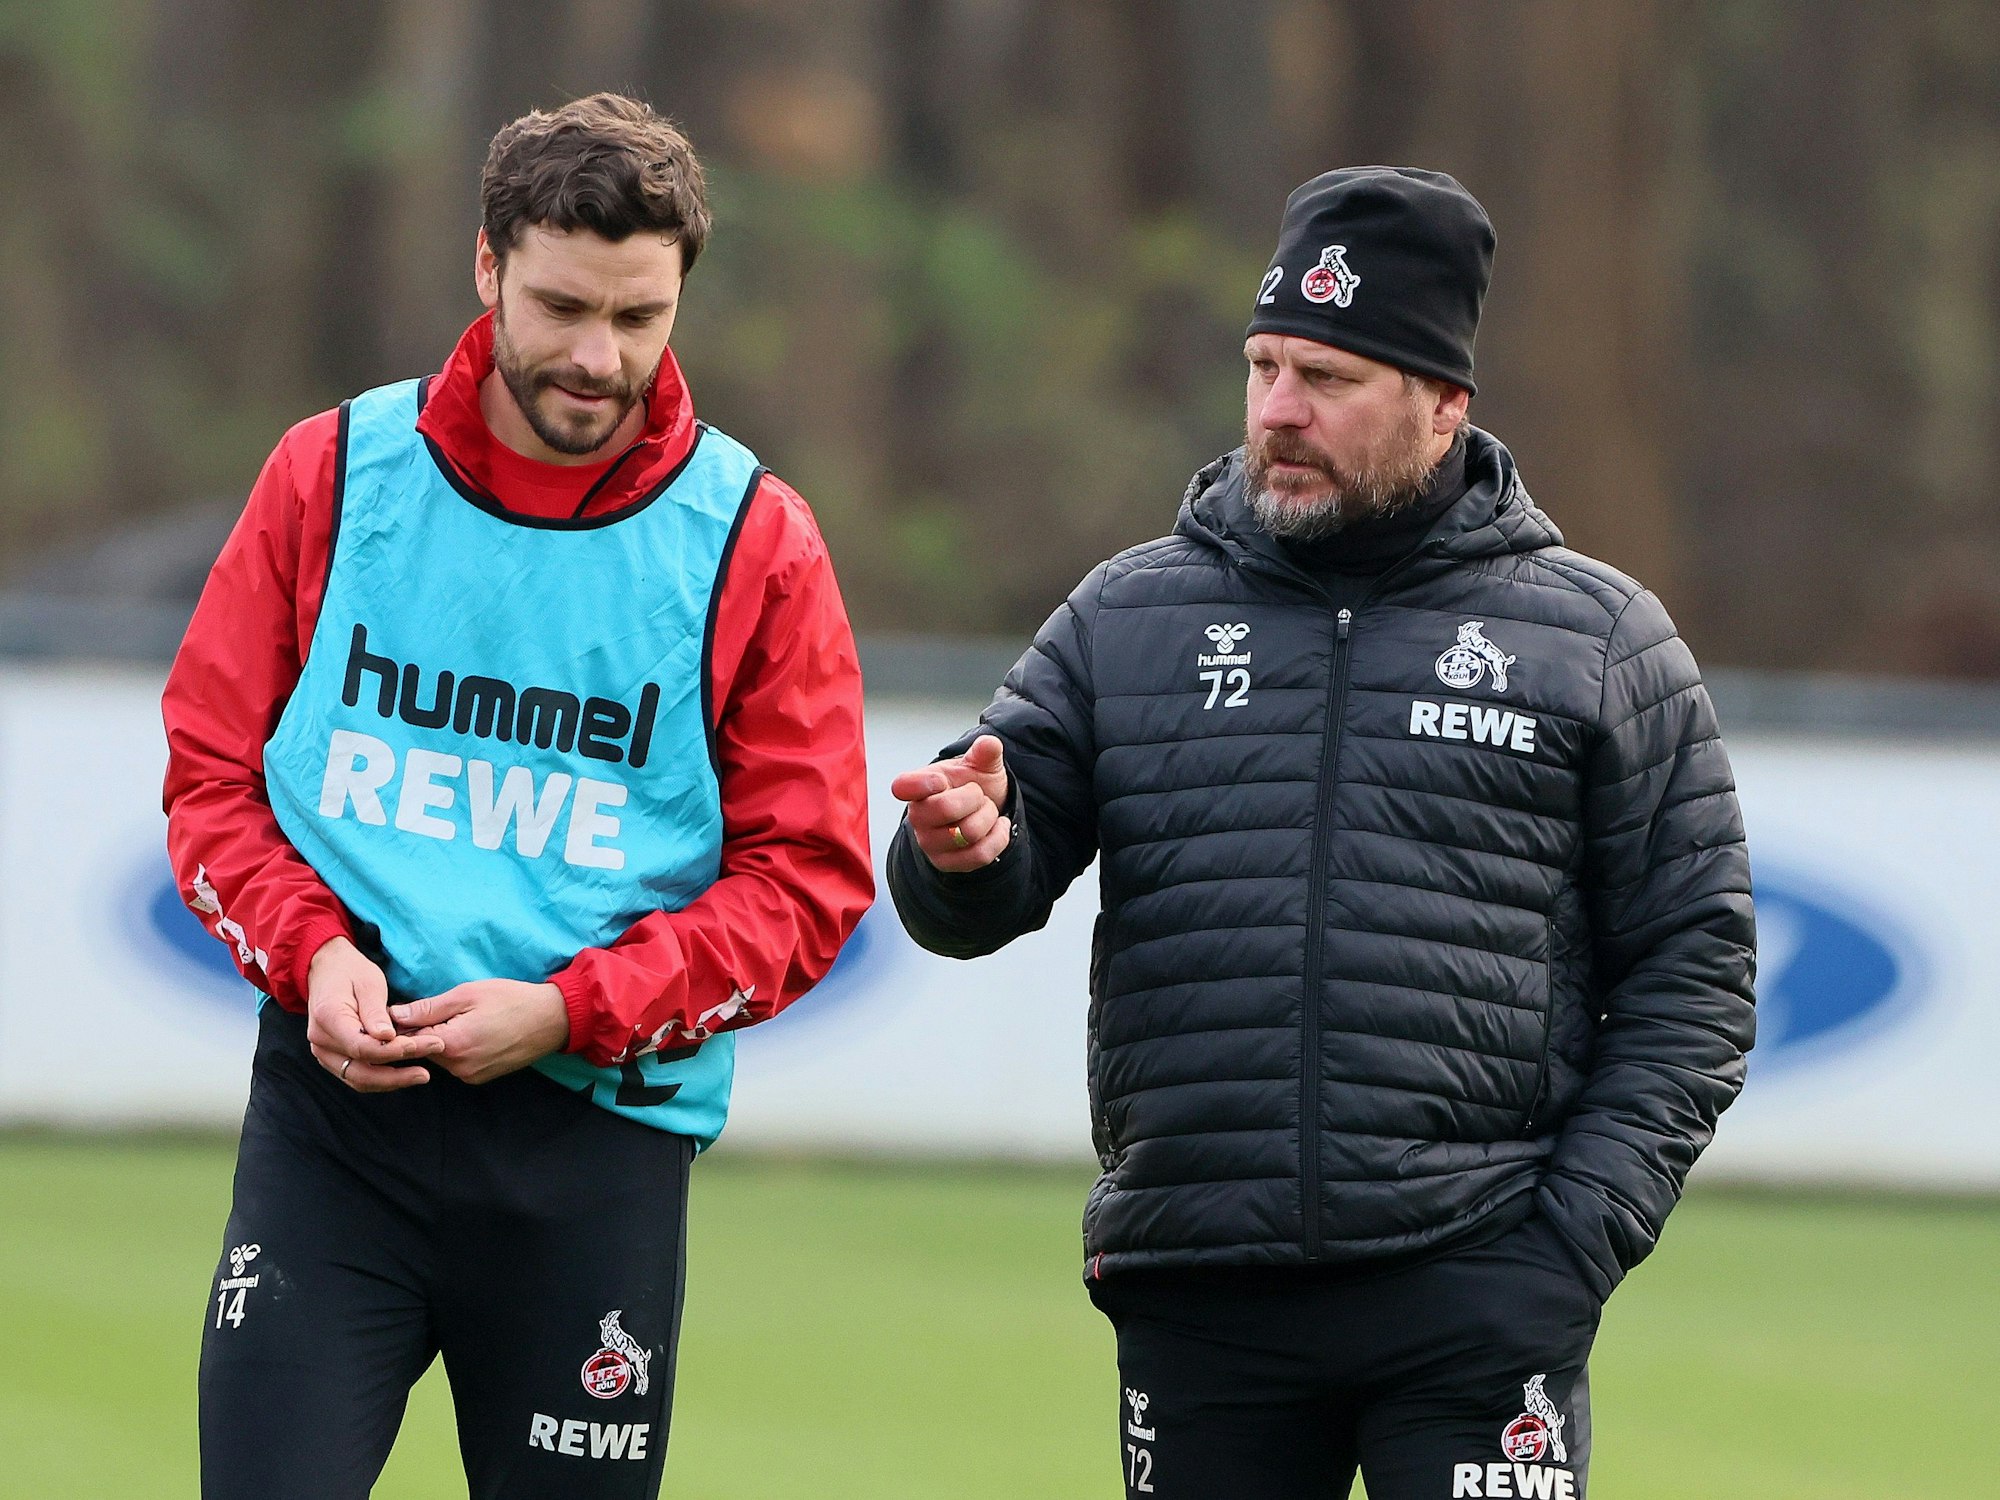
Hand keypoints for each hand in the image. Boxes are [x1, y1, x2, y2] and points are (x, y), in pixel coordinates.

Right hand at [305, 936, 442, 1091]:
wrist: (327, 972)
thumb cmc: (351, 973)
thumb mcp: (368, 982)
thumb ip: (375, 1011)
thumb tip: (387, 1036)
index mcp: (328, 1017)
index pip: (360, 1046)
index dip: (391, 1051)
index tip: (418, 1047)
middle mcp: (321, 1040)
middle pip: (359, 1070)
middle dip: (395, 1076)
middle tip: (425, 1074)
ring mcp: (324, 1052)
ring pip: (358, 1079)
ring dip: (390, 1081)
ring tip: (420, 1075)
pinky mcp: (332, 1057)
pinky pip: (357, 1074)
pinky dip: (381, 1077)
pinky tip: (405, 1072)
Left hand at [390, 980, 569, 1085]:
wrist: (552, 1020)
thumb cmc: (511, 1000)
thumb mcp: (468, 994)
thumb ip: (428, 1008)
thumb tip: (394, 1015)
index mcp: (452, 1044)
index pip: (409, 1038)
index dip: (403, 1023)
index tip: (402, 1010)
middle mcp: (458, 1067)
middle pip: (423, 1050)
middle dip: (423, 1032)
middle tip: (439, 1009)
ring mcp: (470, 1076)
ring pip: (440, 1057)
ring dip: (441, 1040)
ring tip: (461, 1019)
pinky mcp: (481, 1078)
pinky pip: (457, 1063)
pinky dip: (457, 1049)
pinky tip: (473, 1031)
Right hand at [890, 734, 1011, 872]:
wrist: (980, 813)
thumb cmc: (973, 786)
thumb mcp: (980, 765)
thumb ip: (985, 753)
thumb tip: (990, 744)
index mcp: (919, 786)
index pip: (903, 786)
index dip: (921, 784)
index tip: (940, 781)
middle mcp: (918, 816)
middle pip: (946, 808)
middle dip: (976, 798)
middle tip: (978, 796)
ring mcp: (930, 842)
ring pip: (967, 833)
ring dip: (988, 818)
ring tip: (985, 812)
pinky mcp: (946, 863)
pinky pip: (979, 855)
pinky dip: (998, 838)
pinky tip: (996, 828)